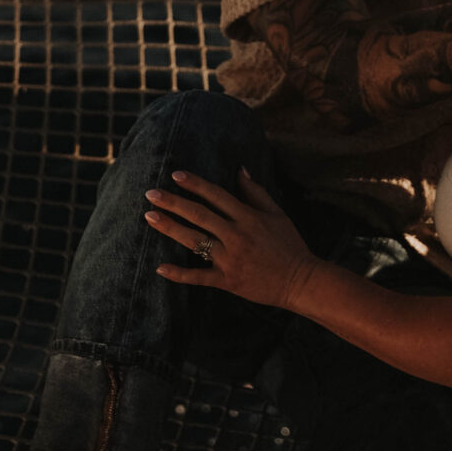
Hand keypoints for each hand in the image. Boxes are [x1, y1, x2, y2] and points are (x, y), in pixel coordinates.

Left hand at [148, 169, 314, 309]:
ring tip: (150, 217)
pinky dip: (179, 273)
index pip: (216, 195)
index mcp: (248, 217)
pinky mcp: (227, 280)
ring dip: (170, 228)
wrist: (301, 281)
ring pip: (194, 241)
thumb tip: (239, 169)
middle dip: (173, 202)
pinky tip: (160, 267)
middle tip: (151, 194)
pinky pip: (199, 277)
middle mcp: (236, 235)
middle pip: (199, 215)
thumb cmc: (290, 245)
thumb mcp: (277, 214)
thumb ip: (255, 192)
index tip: (175, 175)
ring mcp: (230, 259)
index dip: (195, 183)